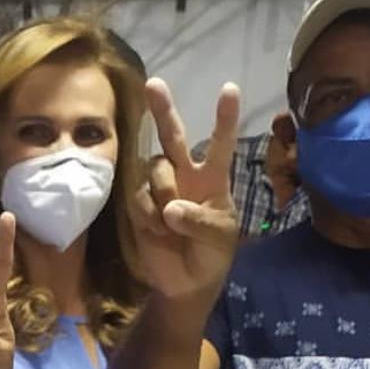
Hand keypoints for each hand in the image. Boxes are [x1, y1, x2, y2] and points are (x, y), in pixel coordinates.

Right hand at [132, 79, 240, 301]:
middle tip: (154, 84)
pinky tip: (157, 232)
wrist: (186, 284)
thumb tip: (170, 208)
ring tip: (171, 225)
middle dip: (162, 110)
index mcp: (212, 179)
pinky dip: (148, 216)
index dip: (224, 119)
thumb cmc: (212, 255)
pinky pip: (139, 197)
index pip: (219, 144)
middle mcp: (184, 175)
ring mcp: (160, 188)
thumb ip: (200, 221)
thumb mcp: (219, 239)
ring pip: (155, 170)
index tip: (230, 89)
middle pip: (172, 135)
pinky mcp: (139, 205)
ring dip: (163, 194)